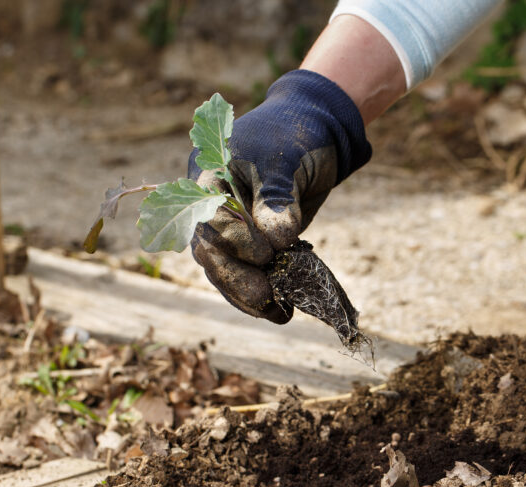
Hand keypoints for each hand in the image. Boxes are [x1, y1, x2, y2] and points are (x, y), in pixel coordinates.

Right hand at [189, 69, 371, 322]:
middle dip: (237, 279)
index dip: (237, 239)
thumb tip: (277, 241)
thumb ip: (277, 198)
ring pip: (225, 271)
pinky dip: (260, 294)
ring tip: (278, 314)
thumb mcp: (286, 159)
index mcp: (209, 177)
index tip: (268, 252)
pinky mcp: (250, 245)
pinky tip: (280, 311)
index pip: (212, 218)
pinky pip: (246, 275)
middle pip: (211, 252)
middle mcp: (210, 207)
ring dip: (249, 296)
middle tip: (266, 298)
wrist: (316, 132)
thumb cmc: (295, 136)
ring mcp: (229, 228)